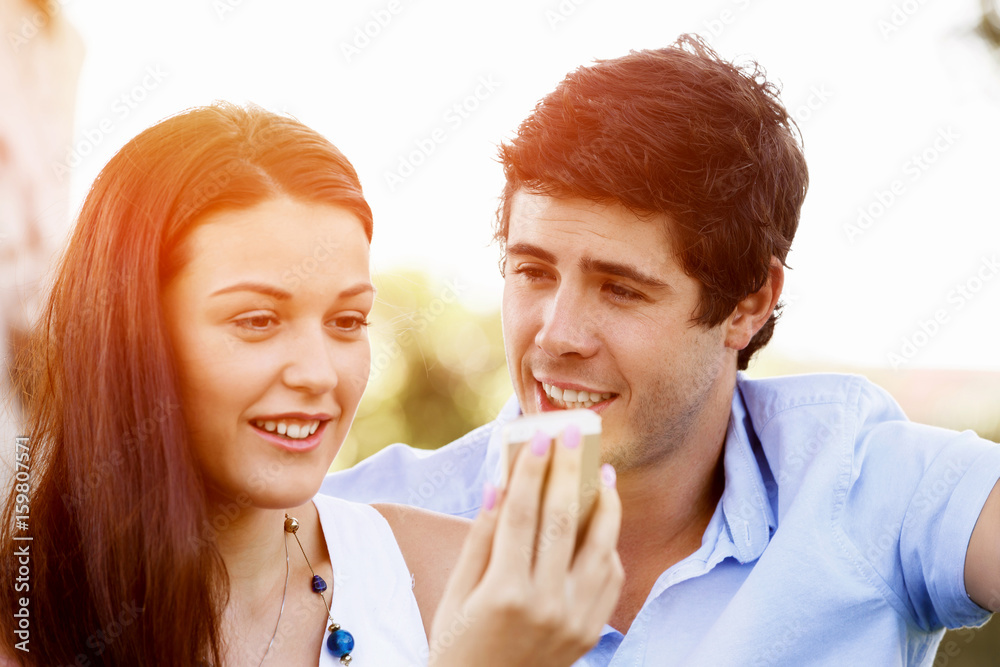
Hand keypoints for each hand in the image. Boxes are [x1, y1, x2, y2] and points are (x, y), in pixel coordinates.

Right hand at [428, 425, 623, 666]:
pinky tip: (601, 523)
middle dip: (569, 472)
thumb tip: (498, 487)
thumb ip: (481, 540)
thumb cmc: (459, 645)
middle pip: (561, 523)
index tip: (539, 438)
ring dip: (604, 505)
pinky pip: (609, 580)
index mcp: (503, 593)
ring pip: (599, 548)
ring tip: (603, 473)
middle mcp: (544, 606)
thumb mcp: (456, 594)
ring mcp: (573, 621)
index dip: (531, 472)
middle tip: (575, 435)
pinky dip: (608, 547)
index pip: (522, 516)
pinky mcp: (589, 633)